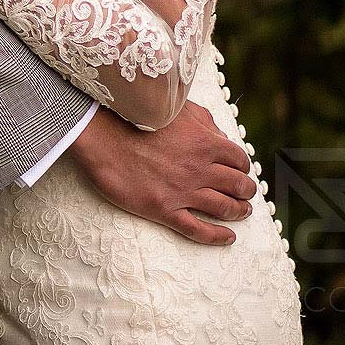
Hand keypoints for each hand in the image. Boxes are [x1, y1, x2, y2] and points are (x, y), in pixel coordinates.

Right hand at [70, 102, 257, 245]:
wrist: (99, 136)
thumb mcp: (174, 107)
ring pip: (225, 208)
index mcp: (204, 142)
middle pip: (238, 185)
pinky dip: (218, 237)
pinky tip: (228, 238)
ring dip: (238, 211)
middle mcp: (199, 169)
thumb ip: (202, 119)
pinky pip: (199, 230)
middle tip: (245, 193)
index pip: (239, 159)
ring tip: (241, 212)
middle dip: (246, 190)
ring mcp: (183, 192)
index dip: (242, 165)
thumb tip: (220, 133)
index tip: (239, 169)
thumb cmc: (132, 116)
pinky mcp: (165, 209)